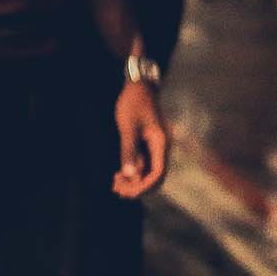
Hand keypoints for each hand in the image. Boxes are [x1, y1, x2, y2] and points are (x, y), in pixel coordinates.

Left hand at [114, 78, 168, 198]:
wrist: (138, 86)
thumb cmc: (133, 102)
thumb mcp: (128, 127)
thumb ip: (129, 151)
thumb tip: (129, 175)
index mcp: (161, 143)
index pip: (157, 174)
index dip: (143, 186)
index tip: (126, 190)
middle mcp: (161, 148)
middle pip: (154, 177)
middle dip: (137, 187)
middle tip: (117, 190)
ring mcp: (155, 147)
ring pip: (148, 173)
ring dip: (133, 182)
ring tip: (115, 185)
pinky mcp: (147, 145)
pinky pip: (143, 165)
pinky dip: (132, 172)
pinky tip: (118, 175)